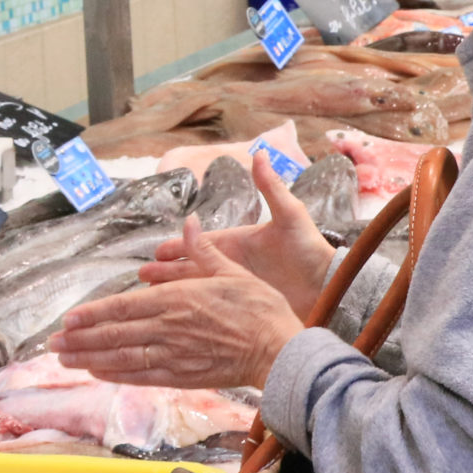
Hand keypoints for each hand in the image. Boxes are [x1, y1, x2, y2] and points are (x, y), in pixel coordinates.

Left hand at [55, 216, 306, 388]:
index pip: (122, 307)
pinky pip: (142, 376)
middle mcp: (167, 328)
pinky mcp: (182, 376)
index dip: (91, 314)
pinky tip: (98, 374)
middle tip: (52, 343)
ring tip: (64, 359)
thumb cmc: (259, 308)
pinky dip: (116, 375)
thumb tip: (189, 223)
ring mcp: (173, 355)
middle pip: (114, 335)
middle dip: (79, 339)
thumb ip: (202, 250)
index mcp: (176, 298)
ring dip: (89, 359)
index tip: (68, 319)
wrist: (279, 350)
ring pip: (121, 358)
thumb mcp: (231, 270)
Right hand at [142, 152, 333, 317]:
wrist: (330, 286)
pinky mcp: (244, 308)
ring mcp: (238, 288)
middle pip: (192, 268)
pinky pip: (213, 310)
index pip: (200, 245)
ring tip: (151, 300)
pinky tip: (178, 319)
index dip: (178, 248)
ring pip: (198, 290)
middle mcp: (233, 265)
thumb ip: (271, 187)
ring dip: (175, 293)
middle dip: (167, 273)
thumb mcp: (291, 215)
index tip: (156, 251)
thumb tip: (259, 152)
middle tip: (141, 278)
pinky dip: (194, 311)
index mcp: (238, 243)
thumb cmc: (311, 250)